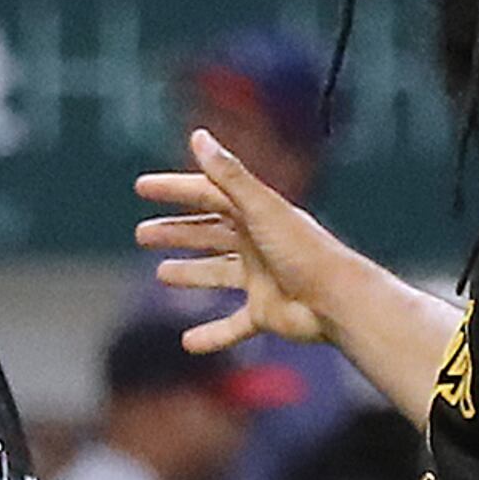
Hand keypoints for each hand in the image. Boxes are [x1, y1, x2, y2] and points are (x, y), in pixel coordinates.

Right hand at [135, 132, 343, 351]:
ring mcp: (261, 279)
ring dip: (191, 273)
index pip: (207, 194)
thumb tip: (198, 136)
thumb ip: (229, 175)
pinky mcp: (266, 313)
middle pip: (209, 234)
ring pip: (218, 274)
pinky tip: (188, 343)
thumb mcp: (261, 209)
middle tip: (142, 234)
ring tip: (161, 275)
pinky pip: (234, 325)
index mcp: (255, 214)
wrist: (337, 300)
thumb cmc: (303, 251)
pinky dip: (213, 335)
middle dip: (176, 232)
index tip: (141, 188)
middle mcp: (257, 243)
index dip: (174, 190)